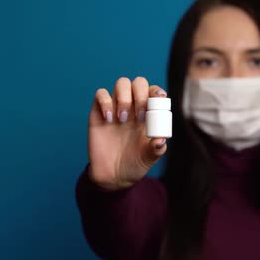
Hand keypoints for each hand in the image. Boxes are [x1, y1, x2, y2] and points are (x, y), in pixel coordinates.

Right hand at [86, 76, 167, 190]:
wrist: (113, 176)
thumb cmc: (135, 164)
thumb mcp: (150, 158)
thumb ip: (157, 149)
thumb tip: (160, 139)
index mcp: (149, 114)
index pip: (154, 92)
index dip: (156, 91)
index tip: (158, 99)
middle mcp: (134, 107)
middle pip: (138, 83)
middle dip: (141, 93)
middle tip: (140, 115)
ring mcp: (116, 108)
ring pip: (121, 83)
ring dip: (124, 97)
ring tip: (123, 119)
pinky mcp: (99, 112)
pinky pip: (100, 94)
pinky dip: (105, 101)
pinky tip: (109, 119)